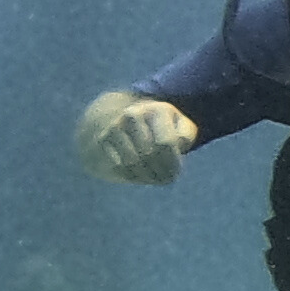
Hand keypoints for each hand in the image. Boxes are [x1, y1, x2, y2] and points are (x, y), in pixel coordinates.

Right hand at [74, 90, 191, 185]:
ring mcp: (117, 126)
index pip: (165, 143)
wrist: (127, 118)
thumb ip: (185, 135)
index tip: (176, 173)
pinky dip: (132, 176)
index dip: (172, 163)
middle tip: (167, 180)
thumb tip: (176, 144)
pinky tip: (141, 177)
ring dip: (146, 176)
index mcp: (157, 110)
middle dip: (160, 172)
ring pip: (132, 162)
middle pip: (149, 154)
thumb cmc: (163, 127)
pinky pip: (119, 165)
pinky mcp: (104, 138)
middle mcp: (134, 114)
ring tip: (156, 180)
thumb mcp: (180, 126)